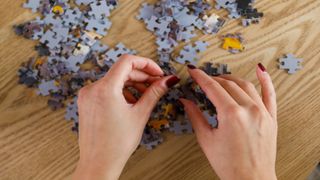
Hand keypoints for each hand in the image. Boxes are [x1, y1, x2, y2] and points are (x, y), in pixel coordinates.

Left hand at [73, 55, 179, 179]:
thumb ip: (154, 92)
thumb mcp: (140, 114)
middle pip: (121, 71)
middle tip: (157, 84)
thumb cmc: (117, 143)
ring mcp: (87, 95)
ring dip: (132, 84)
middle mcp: (92, 88)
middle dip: (141, 76)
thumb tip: (168, 80)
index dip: (146, 64)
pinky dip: (121, 91)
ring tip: (145, 96)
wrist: (99, 163)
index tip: (157, 72)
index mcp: (105, 89)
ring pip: (114, 80)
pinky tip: (131, 102)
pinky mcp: (87, 102)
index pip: (127, 61)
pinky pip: (106, 89)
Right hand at [180, 64, 276, 179]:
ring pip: (245, 85)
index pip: (213, 87)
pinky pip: (270, 94)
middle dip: (213, 79)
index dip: (201, 77)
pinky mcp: (271, 118)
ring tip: (221, 80)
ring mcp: (262, 112)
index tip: (194, 71)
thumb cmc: (230, 165)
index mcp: (231, 114)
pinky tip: (260, 70)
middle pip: (228, 85)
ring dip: (231, 79)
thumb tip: (186, 101)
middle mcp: (249, 109)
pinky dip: (265, 80)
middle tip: (203, 79)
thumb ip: (195, 116)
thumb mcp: (206, 139)